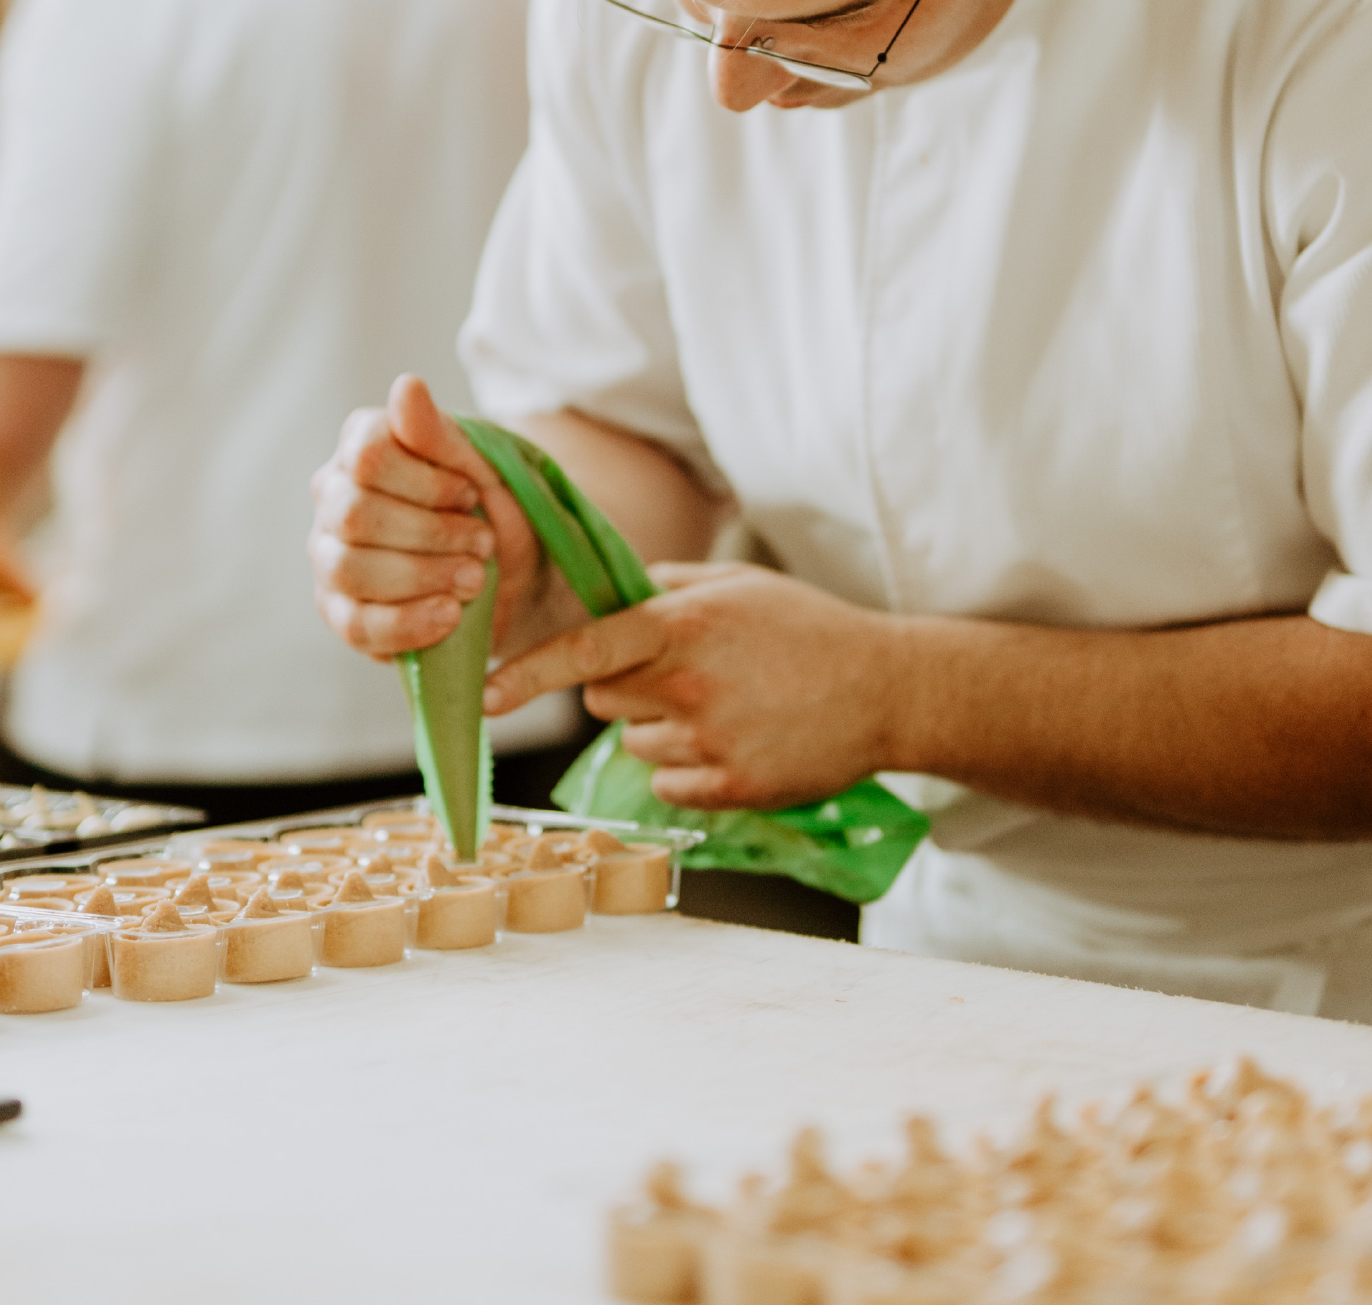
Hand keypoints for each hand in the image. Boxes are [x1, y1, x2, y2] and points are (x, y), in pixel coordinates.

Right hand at [310, 375, 553, 659]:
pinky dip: (410, 622)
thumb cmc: (489, 503)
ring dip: (424, 576)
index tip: (472, 494)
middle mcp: (332, 496)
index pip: (368, 455)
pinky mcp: (338, 611)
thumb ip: (438, 431)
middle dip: (432, 533)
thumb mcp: (481, 463)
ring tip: (474, 578)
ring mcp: (328, 555)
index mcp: (362, 445)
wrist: (511, 566)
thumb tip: (406, 385)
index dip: (427, 481)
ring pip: (350, 569)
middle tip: (484, 543)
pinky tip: (451, 614)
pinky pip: (356, 623)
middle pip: (356, 514)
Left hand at [481, 560, 903, 807]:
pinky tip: (733, 739)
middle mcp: (690, 686)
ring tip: (722, 705)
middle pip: (601, 700)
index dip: (529, 674)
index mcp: (686, 626)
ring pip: (633, 742)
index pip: (588, 650)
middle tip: (680, 673)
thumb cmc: (808, 627)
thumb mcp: (738, 584)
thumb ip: (666, 587)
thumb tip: (608, 593)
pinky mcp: (730, 787)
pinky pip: (666, 781)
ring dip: (658, 727)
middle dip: (623, 687)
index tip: (485, 693)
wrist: (886, 690)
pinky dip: (685, 766)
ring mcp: (710, 742)